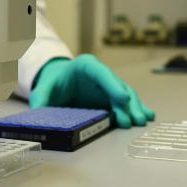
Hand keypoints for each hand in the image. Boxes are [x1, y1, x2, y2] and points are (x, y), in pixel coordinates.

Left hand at [29, 54, 155, 127]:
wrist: (58, 83)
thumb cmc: (53, 84)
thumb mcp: (44, 90)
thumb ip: (42, 100)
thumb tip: (40, 115)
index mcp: (86, 66)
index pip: (101, 72)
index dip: (113, 85)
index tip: (123, 99)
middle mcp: (102, 75)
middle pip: (118, 86)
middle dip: (127, 103)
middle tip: (132, 120)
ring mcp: (109, 86)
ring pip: (127, 95)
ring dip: (135, 108)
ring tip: (141, 121)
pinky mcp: (113, 98)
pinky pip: (127, 103)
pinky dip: (136, 109)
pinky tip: (147, 116)